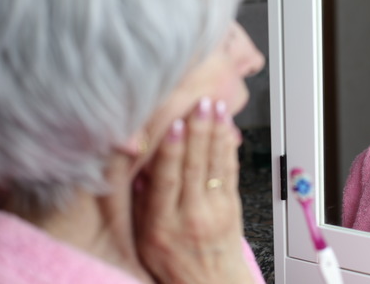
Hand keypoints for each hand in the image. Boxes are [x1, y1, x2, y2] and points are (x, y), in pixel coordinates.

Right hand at [133, 97, 252, 283]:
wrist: (209, 283)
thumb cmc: (172, 261)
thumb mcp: (145, 236)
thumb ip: (142, 200)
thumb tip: (138, 163)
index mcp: (161, 223)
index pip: (167, 180)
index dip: (171, 149)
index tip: (174, 123)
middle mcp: (189, 215)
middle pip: (194, 166)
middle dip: (198, 131)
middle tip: (200, 103)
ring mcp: (214, 210)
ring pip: (215, 165)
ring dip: (216, 132)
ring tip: (216, 106)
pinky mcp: (231, 207)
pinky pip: (230, 172)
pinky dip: (228, 148)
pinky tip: (227, 129)